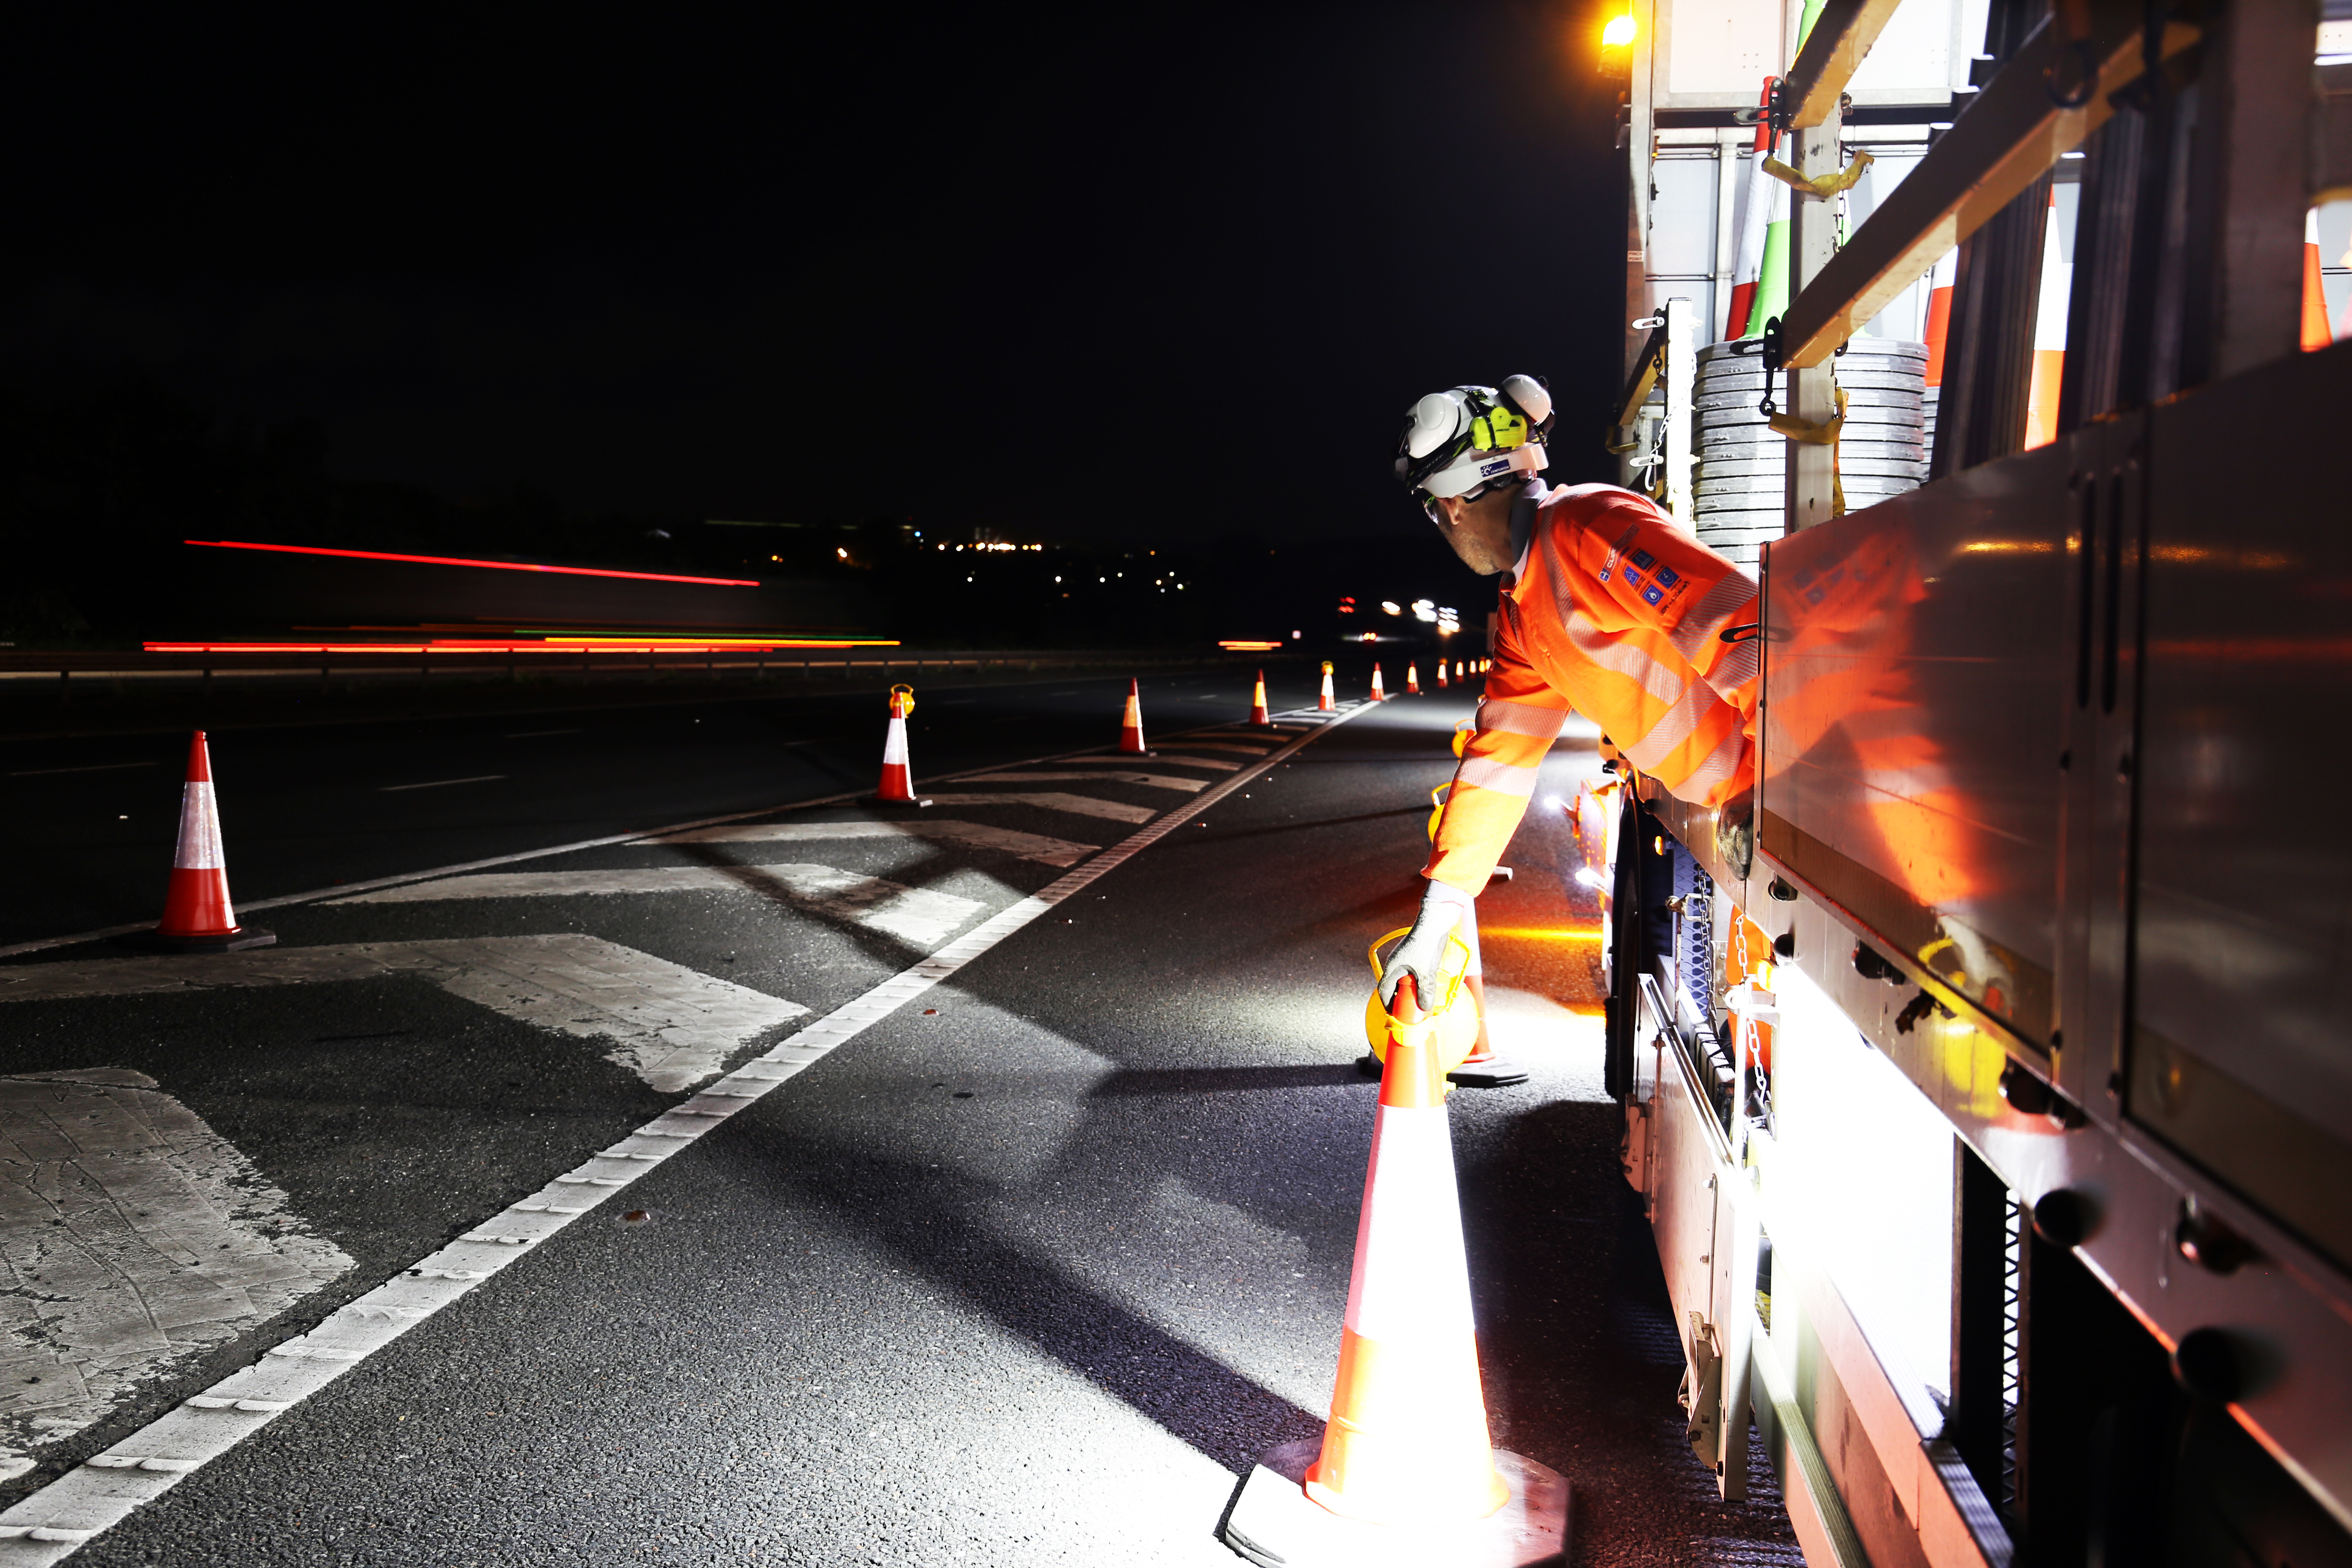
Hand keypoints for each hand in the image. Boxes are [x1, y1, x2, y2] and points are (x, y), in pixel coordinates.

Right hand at [1379, 881, 1474, 1007]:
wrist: (1434, 923)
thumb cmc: (1426, 945)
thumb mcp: (1426, 972)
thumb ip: (1425, 991)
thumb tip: (1425, 1008)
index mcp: (1392, 967)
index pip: (1384, 990)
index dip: (1387, 1004)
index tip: (1393, 1014)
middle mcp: (1396, 963)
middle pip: (1393, 986)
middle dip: (1400, 999)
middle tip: (1408, 1009)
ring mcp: (1405, 959)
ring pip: (1403, 979)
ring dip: (1409, 990)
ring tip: (1418, 999)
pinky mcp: (1415, 956)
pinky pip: (1412, 973)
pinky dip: (1416, 982)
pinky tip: (1426, 985)